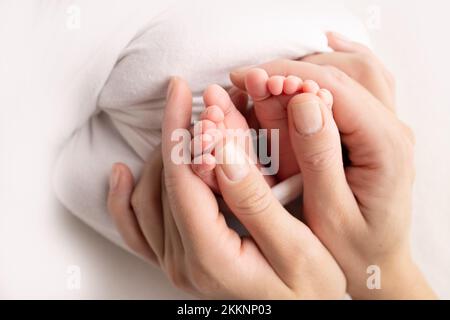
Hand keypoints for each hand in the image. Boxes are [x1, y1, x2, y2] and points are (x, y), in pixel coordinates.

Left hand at [107, 77, 345, 298]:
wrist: (304, 314)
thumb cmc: (310, 287)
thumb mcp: (296, 248)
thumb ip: (255, 202)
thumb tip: (221, 151)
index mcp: (210, 256)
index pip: (181, 178)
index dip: (179, 129)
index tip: (181, 90)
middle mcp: (183, 262)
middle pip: (164, 182)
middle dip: (178, 133)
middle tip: (201, 100)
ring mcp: (175, 263)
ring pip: (147, 197)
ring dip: (163, 154)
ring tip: (184, 122)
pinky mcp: (178, 260)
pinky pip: (137, 228)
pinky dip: (126, 197)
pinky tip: (123, 173)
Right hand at [230, 32, 435, 298]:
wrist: (377, 264)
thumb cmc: (352, 248)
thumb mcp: (330, 212)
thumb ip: (319, 156)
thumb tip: (305, 101)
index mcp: (385, 148)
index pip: (335, 90)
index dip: (288, 77)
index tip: (249, 78)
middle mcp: (392, 129)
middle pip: (347, 70)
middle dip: (293, 67)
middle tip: (252, 78)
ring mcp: (388, 126)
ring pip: (357, 69)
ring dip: (311, 64)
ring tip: (271, 74)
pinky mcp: (376, 129)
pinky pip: (364, 81)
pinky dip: (338, 63)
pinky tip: (320, 56)